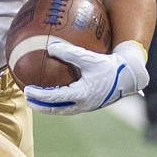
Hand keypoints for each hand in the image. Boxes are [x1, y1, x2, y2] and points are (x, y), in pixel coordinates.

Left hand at [24, 40, 149, 114]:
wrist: (129, 76)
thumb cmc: (110, 65)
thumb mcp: (89, 57)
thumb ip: (70, 52)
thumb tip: (50, 46)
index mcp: (82, 94)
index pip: (55, 97)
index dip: (39, 95)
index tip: (27, 90)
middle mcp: (83, 104)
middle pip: (56, 109)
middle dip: (40, 106)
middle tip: (26, 99)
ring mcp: (87, 106)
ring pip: (63, 110)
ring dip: (48, 107)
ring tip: (36, 101)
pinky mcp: (90, 104)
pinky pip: (70, 106)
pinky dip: (58, 103)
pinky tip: (53, 95)